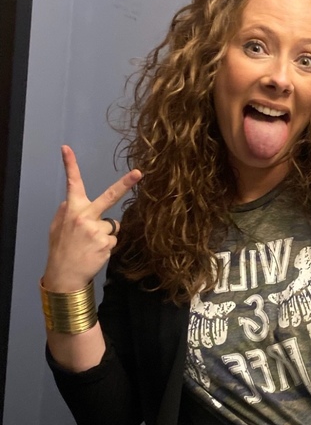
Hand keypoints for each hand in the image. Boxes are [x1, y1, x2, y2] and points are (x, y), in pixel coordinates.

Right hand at [43, 146, 141, 291]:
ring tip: (90, 245)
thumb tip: (71, 200)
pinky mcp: (107, 243)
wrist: (65, 275)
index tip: (67, 149)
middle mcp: (86, 216)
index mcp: (72, 210)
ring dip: (105, 234)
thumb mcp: (57, 228)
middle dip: (125, 183)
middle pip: (109, 196)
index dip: (70, 165)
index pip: (72, 184)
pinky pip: (113, 239)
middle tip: (139, 172)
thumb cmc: (61, 250)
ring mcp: (97, 230)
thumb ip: (66, 212)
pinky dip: (107, 245)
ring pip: (112, 225)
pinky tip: (95, 252)